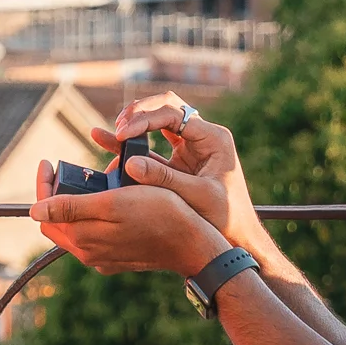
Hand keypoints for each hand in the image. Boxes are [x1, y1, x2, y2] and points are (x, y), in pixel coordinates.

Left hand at [32, 160, 222, 278]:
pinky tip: (111, 202)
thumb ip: (71, 208)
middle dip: (59, 194)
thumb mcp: (114, 203)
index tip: (48, 163)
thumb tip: (34, 211)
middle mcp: (88, 252)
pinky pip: (97, 236)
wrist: (193, 243)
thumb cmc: (160, 215)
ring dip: (79, 203)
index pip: (44, 213)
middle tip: (69, 170)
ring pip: (77, 227)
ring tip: (96, 180)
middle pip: (58, 221)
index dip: (42, 185)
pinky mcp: (118, 258)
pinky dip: (96, 217)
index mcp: (82, 238)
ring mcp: (103, 258)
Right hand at [104, 97, 301, 282]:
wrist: (238, 236)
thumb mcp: (196, 197)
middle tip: (120, 127)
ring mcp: (190, 147)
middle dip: (141, 113)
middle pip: (167, 107)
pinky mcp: (179, 161)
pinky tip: (107, 138)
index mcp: (214, 138)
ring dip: (136, 124)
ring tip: (113, 132)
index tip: (124, 134)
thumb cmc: (226, 218)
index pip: (175, 114)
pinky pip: (152, 145)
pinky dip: (132, 143)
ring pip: (159, 120)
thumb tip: (129, 163)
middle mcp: (203, 137)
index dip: (146, 120)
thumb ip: (164, 179)